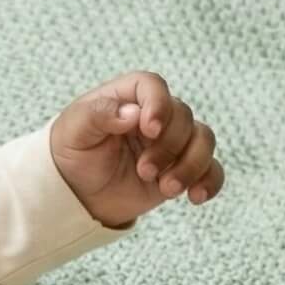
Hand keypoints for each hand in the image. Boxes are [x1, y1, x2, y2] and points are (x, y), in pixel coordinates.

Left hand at [48, 72, 225, 229]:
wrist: (78, 192)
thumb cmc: (73, 152)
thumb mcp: (74, 130)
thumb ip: (98, 114)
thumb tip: (132, 114)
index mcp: (129, 97)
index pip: (153, 87)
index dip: (158, 105)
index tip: (150, 130)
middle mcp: (156, 115)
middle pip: (183, 117)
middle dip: (168, 147)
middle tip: (143, 171)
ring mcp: (173, 142)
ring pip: (203, 141)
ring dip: (191, 165)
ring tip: (167, 189)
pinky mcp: (181, 168)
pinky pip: (211, 170)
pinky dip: (209, 181)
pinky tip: (196, 197)